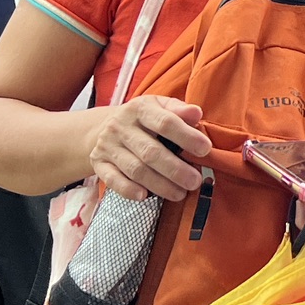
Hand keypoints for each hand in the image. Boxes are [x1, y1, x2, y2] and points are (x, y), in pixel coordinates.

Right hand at [89, 96, 210, 201]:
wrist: (103, 127)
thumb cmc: (143, 119)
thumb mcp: (160, 107)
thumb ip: (180, 111)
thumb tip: (196, 113)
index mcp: (140, 108)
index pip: (165, 122)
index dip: (187, 137)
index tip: (205, 150)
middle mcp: (121, 126)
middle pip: (151, 151)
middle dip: (176, 169)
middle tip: (194, 181)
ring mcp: (108, 146)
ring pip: (135, 169)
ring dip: (160, 185)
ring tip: (180, 194)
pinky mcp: (98, 163)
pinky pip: (112, 180)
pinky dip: (128, 190)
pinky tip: (145, 196)